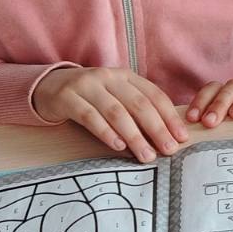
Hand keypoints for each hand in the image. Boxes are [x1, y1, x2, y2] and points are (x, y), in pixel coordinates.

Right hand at [32, 67, 190, 161]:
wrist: (50, 87)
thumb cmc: (91, 97)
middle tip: (169, 150)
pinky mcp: (68, 98)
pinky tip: (118, 146)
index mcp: (126, 76)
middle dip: (157, 129)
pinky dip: (106, 132)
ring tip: (146, 155)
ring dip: (134, 136)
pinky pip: (90, 116)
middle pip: (138, 104)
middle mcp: (108, 77)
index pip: (154, 95)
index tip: (182, 137)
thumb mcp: (116, 96)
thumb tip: (166, 136)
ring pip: (116, 112)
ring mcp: (87, 86)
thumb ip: (137, 110)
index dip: (170, 117)